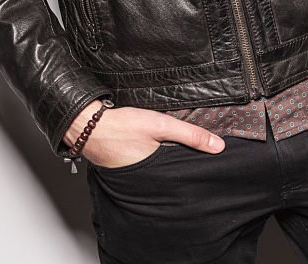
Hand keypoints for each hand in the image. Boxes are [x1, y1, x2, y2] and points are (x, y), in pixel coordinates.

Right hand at [63, 100, 225, 167]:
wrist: (89, 127)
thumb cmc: (121, 126)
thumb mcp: (159, 125)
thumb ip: (189, 135)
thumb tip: (218, 146)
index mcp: (159, 173)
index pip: (187, 179)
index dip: (199, 174)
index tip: (212, 169)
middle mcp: (150, 182)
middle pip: (176, 180)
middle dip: (187, 174)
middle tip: (200, 167)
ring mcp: (139, 179)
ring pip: (164, 176)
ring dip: (172, 169)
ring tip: (181, 161)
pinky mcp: (130, 173)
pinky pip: (151, 171)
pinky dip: (158, 165)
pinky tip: (160, 156)